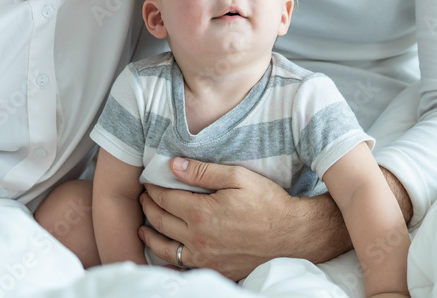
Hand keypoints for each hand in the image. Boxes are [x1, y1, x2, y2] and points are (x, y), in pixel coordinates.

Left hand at [138, 158, 346, 279]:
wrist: (293, 237)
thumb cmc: (268, 203)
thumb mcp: (238, 177)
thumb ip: (203, 172)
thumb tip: (174, 165)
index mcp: (201, 213)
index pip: (164, 199)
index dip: (153, 189)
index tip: (149, 182)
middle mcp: (197, 238)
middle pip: (159, 222)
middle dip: (148, 207)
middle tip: (144, 198)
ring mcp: (204, 258)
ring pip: (164, 249)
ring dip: (149, 235)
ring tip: (143, 227)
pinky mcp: (213, 269)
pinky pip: (181, 266)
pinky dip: (167, 259)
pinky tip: (165, 253)